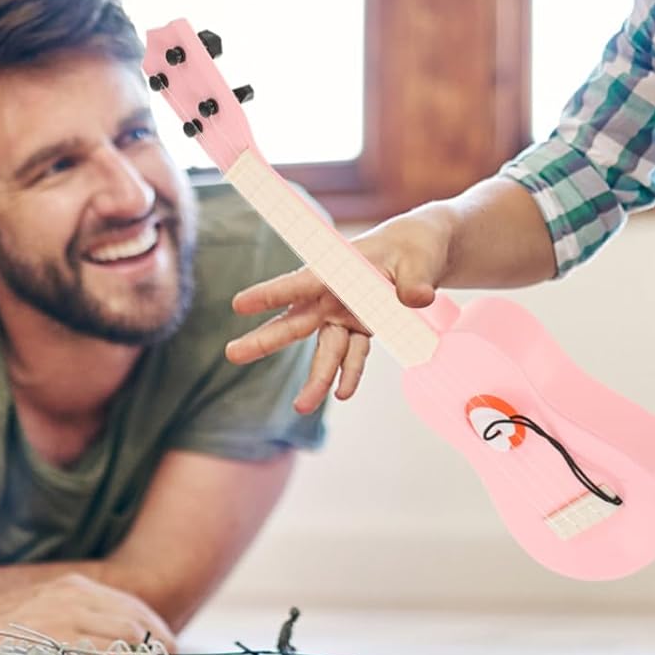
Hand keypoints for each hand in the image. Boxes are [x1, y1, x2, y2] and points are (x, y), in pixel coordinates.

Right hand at [0, 573, 176, 654]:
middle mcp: (75, 596)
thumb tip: (117, 645)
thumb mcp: (45, 609)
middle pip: (137, 621)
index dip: (159, 632)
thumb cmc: (0, 631)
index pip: (134, 607)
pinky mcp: (53, 640)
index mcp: (76, 587)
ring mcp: (65, 617)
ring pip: (126, 636)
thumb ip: (79, 619)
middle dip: (161, 650)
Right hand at [225, 205, 454, 410]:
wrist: (422, 251)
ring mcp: (345, 315)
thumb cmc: (415, 246)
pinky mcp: (361, 328)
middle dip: (265, 340)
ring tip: (301, 407)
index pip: (301, 283)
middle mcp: (334, 296)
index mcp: (339, 270)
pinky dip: (350, 373)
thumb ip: (415, 280)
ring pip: (325, 350)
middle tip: (232, 354)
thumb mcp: (419, 258)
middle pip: (296, 322)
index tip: (239, 304)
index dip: (271, 294)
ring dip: (315, 379)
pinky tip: (343, 394)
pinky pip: (354, 355)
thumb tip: (416, 300)